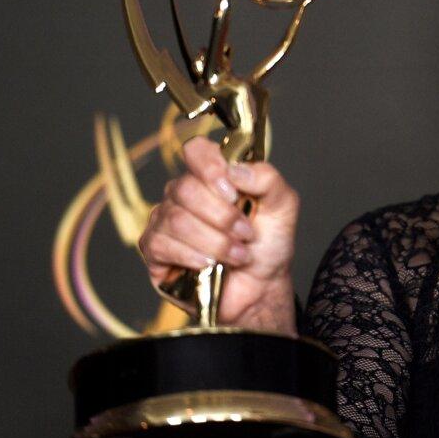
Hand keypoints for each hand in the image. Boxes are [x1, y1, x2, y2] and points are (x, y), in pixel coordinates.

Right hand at [137, 136, 299, 333]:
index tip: (233, 193)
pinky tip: (210, 265)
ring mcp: (166, 220)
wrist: (261, 286)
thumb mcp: (283, 206)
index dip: (210, 168)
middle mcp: (185, 194)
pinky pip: (161, 243)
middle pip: (185, 188)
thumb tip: (235, 170)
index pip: (196, 150)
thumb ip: (267, 179)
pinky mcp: (155, 250)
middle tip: (246, 234)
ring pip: (176, 219)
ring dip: (214, 241)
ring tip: (238, 254)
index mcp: (214, 176)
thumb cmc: (269, 243)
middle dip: (222, 217)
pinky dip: (192, 256)